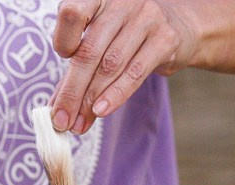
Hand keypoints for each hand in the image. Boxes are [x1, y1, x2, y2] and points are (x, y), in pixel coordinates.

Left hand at [49, 0, 196, 133]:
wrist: (178, 27)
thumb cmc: (126, 35)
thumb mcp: (99, 41)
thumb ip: (76, 69)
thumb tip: (56, 108)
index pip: (71, 13)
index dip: (63, 40)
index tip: (63, 60)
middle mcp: (122, 1)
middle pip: (89, 50)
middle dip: (73, 91)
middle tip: (61, 120)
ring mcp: (146, 16)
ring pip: (110, 65)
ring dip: (91, 99)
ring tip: (79, 123)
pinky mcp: (165, 38)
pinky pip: (134, 72)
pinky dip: (115, 95)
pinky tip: (102, 111)